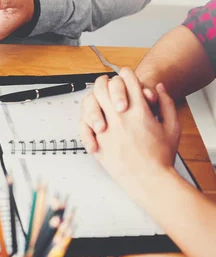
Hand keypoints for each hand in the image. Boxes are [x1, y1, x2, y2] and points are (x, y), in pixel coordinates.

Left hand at [79, 68, 180, 184]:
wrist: (149, 180)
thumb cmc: (160, 157)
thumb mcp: (173, 126)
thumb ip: (166, 103)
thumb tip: (158, 88)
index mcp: (140, 111)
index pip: (128, 80)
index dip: (127, 75)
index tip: (126, 76)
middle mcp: (120, 118)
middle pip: (105, 86)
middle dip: (106, 81)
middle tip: (107, 83)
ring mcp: (106, 129)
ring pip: (91, 101)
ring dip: (93, 97)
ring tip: (98, 98)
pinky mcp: (97, 141)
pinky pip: (83, 124)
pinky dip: (85, 119)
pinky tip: (92, 119)